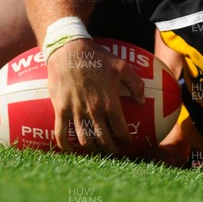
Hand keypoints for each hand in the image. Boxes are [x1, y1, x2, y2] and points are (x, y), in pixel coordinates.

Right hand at [46, 38, 144, 153]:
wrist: (69, 50)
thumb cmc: (97, 57)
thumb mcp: (122, 66)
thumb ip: (135, 83)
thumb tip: (142, 100)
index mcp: (110, 103)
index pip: (120, 130)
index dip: (125, 139)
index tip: (126, 141)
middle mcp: (93, 111)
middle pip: (103, 140)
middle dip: (110, 149)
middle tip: (113, 150)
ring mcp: (76, 112)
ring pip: (84, 140)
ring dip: (92, 149)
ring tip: (96, 150)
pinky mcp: (61, 110)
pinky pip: (61, 133)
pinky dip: (66, 145)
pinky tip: (70, 149)